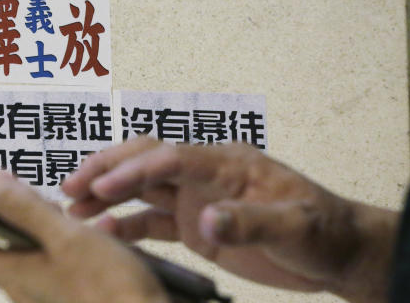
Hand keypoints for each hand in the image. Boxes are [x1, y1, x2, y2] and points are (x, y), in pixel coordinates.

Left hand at [0, 171, 169, 302]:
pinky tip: (102, 229)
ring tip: (66, 208)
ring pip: (36, 253)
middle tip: (19, 190)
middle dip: (7, 216)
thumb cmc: (109, 288)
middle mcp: (27, 288)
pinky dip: (72, 240)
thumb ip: (25, 209)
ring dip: (44, 226)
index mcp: (17, 274)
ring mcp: (51, 294)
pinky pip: (64, 262)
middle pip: (1, 249)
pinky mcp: (76, 294)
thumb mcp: (67, 236)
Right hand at [62, 138, 396, 302]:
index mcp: (228, 163)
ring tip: (72, 207)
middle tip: (71, 185)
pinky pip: (155, 222)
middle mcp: (207, 174)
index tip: (103, 186)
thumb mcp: (294, 226)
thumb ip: (250, 222)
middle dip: (109, 168)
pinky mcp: (198, 226)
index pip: (172, 158)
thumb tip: (208, 221)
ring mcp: (199, 199)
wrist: (337, 252)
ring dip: (109, 195)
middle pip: (148, 159)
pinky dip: (128, 226)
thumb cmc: (323, 229)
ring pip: (144, 188)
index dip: (135, 170)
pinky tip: (105, 234)